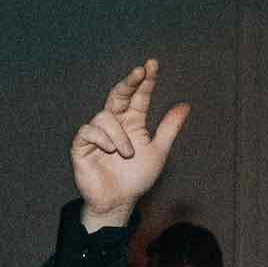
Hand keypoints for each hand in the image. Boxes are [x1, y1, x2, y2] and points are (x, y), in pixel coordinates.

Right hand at [69, 60, 185, 226]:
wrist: (119, 201)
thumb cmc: (137, 178)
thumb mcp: (159, 151)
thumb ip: (169, 128)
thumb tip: (185, 105)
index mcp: (133, 122)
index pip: (139, 96)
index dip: (145, 81)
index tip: (152, 65)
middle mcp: (115, 124)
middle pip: (118, 95)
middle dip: (128, 82)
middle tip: (139, 72)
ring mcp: (98, 134)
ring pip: (105, 116)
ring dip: (118, 134)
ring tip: (126, 153)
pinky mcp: (82, 146)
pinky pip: (88, 131)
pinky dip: (101, 138)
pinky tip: (110, 150)